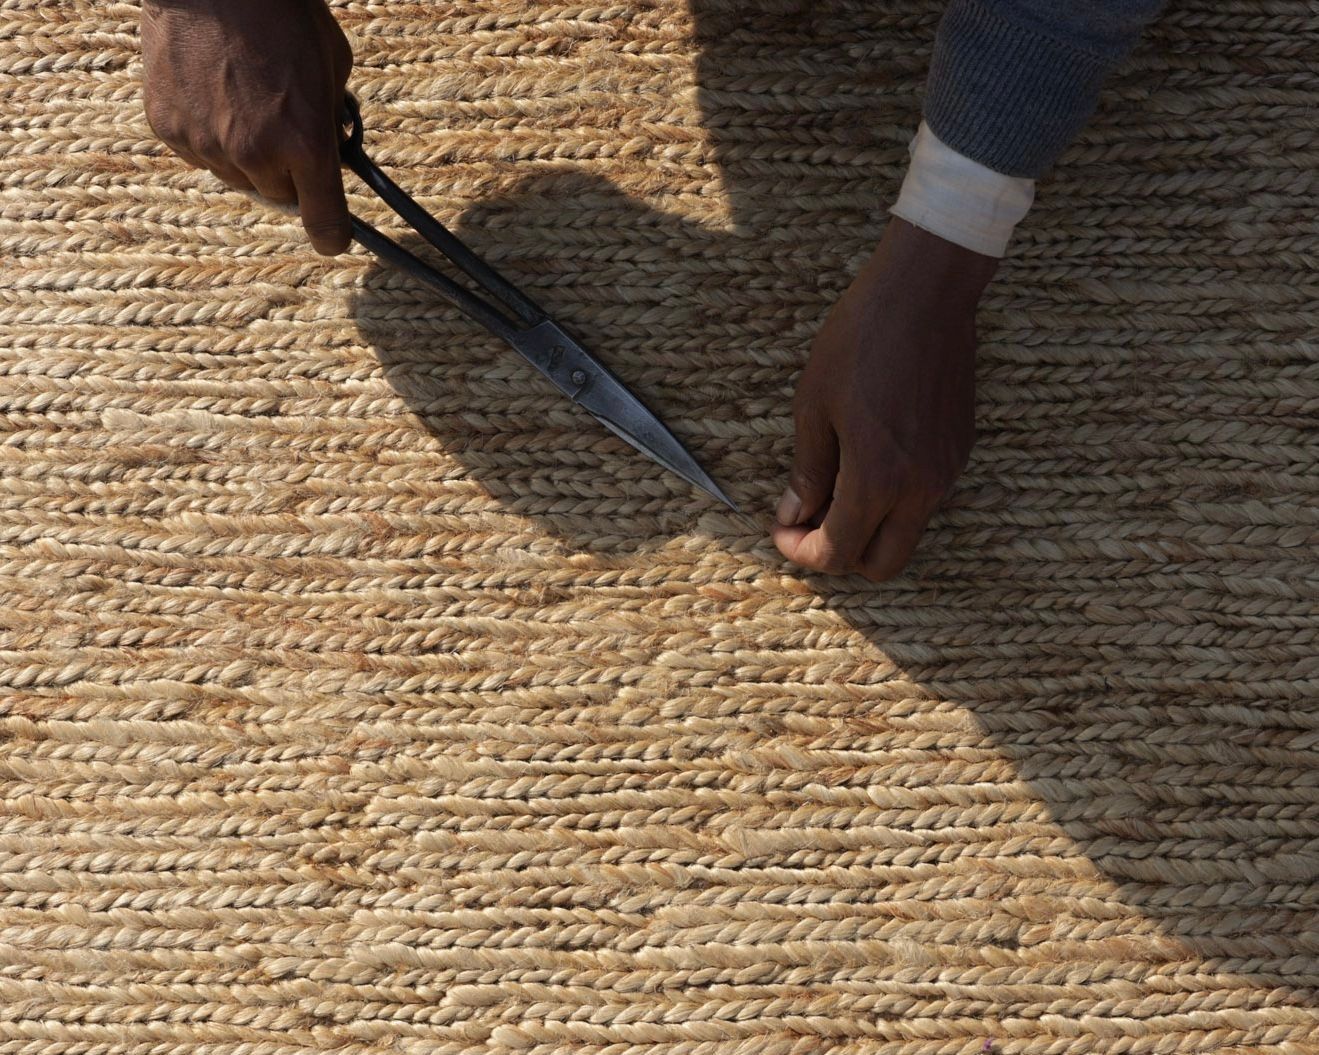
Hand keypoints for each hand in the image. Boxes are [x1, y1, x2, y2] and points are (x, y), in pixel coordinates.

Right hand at [140, 0, 354, 254]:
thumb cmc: (283, 12)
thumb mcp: (333, 65)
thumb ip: (333, 119)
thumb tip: (331, 150)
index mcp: (307, 143)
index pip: (325, 223)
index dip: (332, 234)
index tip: (332, 236)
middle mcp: (257, 154)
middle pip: (278, 196)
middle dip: (287, 173)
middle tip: (283, 128)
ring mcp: (208, 144)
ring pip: (236, 177)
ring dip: (245, 154)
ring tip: (242, 99)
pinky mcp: (168, 128)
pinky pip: (198, 153)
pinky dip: (207, 134)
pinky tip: (210, 92)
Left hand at [772, 216, 998, 580]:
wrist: (926, 293)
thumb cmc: (861, 339)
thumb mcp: (813, 405)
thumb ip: (808, 471)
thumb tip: (795, 515)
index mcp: (878, 478)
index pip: (839, 552)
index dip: (803, 552)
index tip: (783, 529)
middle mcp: (920, 488)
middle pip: (883, 565)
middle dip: (841, 556)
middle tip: (809, 525)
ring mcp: (947, 472)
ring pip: (907, 535)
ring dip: (868, 529)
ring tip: (833, 488)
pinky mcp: (960, 452)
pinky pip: (925, 502)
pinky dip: (893, 503)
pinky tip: (867, 465)